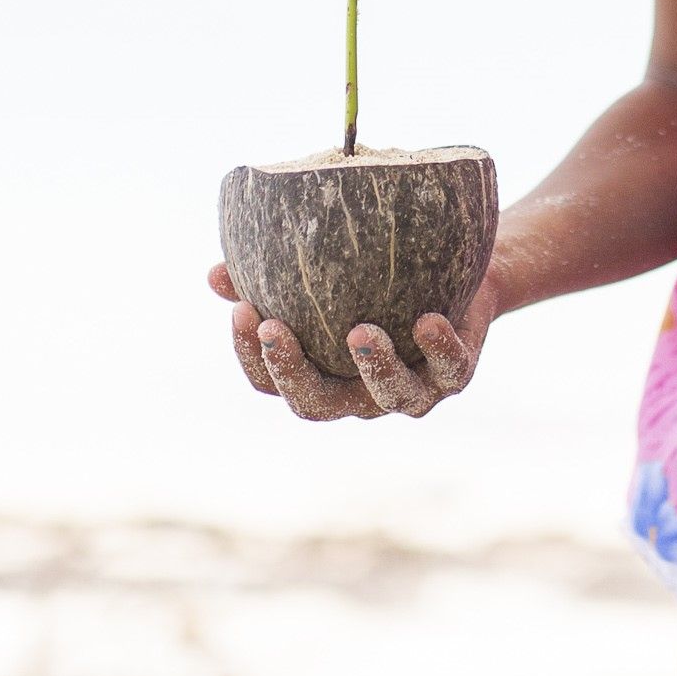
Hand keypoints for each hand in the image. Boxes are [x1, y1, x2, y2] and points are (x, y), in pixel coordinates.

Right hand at [216, 263, 495, 421]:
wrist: (461, 275)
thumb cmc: (380, 276)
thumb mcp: (325, 272)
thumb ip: (269, 277)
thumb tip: (215, 275)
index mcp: (322, 375)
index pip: (272, 382)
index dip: (252, 356)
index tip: (242, 311)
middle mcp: (360, 393)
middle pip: (316, 404)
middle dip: (291, 371)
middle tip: (274, 328)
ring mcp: (410, 389)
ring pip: (388, 396)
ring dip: (373, 367)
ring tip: (359, 332)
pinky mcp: (454, 373)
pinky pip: (449, 369)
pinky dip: (438, 348)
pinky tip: (426, 321)